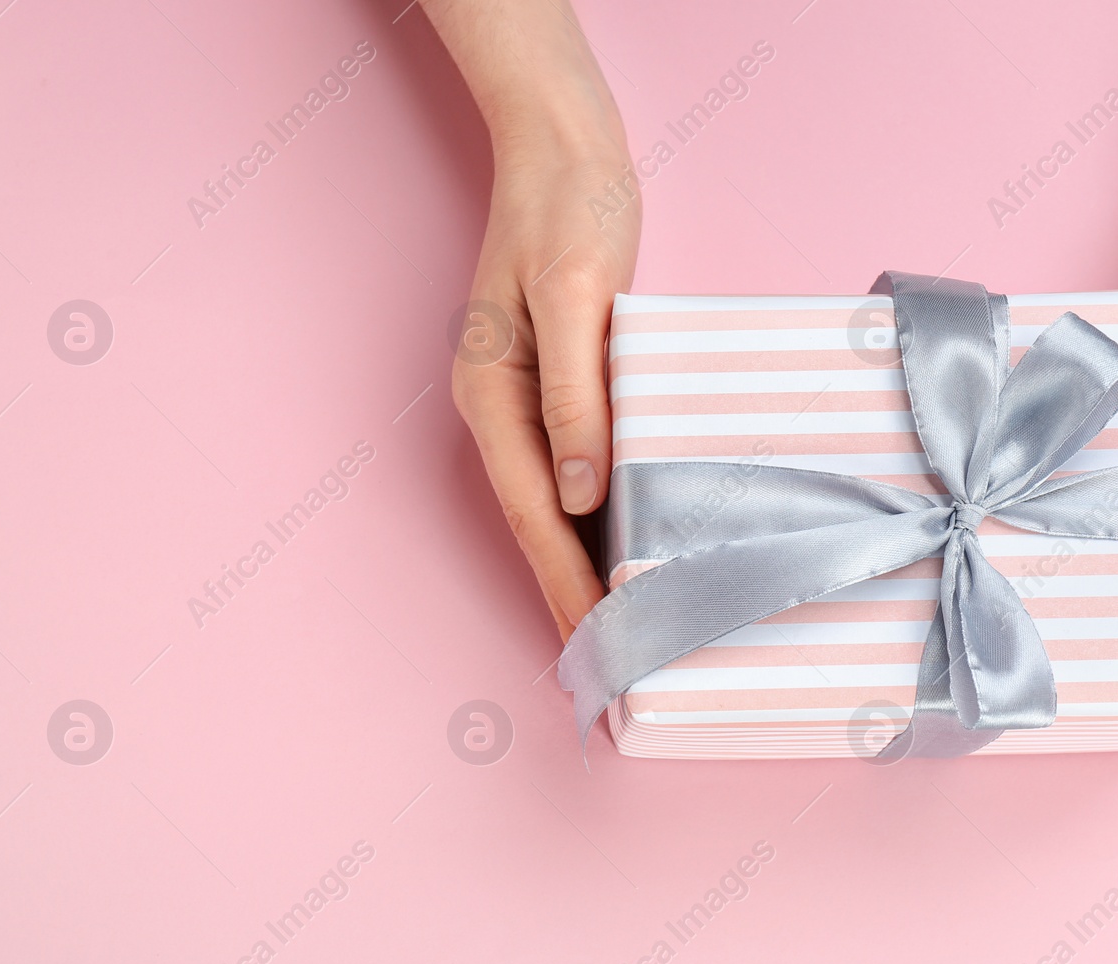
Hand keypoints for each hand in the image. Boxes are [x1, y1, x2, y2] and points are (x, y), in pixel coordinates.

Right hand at [451, 123, 637, 640]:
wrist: (564, 143)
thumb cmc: (572, 207)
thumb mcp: (577, 296)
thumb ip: (574, 398)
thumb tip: (579, 495)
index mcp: (492, 394)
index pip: (535, 514)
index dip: (567, 584)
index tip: (601, 645)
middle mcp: (497, 407)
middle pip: (537, 523)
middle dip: (572, 595)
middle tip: (616, 666)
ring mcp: (520, 397)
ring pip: (552, 504)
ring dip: (582, 565)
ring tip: (623, 626)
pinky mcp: (552, 383)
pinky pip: (571, 468)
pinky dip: (594, 516)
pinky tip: (625, 543)